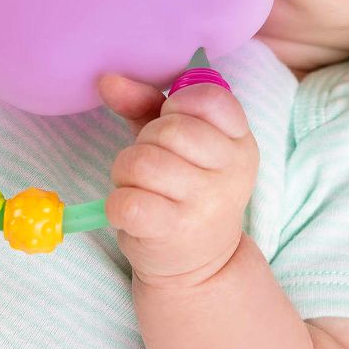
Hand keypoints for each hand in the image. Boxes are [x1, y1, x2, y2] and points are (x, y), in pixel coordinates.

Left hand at [98, 71, 258, 288]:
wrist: (200, 267)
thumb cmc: (185, 192)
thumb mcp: (179, 144)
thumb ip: (147, 104)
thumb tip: (108, 80)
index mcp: (240, 142)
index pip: (210, 98)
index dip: (178, 106)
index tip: (174, 124)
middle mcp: (231, 172)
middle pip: (169, 129)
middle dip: (145, 142)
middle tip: (151, 166)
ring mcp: (206, 204)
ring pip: (142, 162)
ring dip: (126, 173)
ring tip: (139, 188)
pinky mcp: (175, 232)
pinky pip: (128, 201)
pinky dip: (117, 204)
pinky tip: (130, 212)